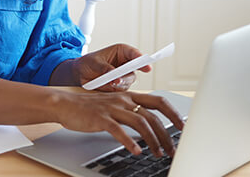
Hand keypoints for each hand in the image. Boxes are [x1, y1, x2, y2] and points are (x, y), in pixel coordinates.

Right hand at [55, 90, 183, 156]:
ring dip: (152, 140)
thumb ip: (131, 112)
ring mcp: (112, 108)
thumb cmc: (91, 108)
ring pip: (140, 123)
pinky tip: (136, 151)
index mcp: (129, 96)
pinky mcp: (101, 118)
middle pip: (152, 115)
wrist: (66, 104)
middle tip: (172, 149)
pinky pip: (119, 130)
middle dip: (166, 133)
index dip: (173, 113)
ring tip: (158, 153)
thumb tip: (150, 127)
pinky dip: (129, 142)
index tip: (183, 126)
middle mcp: (124, 100)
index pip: (158, 100)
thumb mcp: (115, 106)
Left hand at [75, 44, 151, 90]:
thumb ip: (105, 69)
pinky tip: (106, 87)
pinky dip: (114, 90)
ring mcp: (123, 75)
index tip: (146, 66)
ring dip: (119, 84)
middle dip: (127, 75)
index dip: (141, 60)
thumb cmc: (87, 63)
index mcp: (122, 52)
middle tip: (119, 80)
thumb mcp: (94, 63)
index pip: (135, 54)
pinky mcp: (119, 86)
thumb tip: (115, 78)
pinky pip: (121, 90)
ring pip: (128, 82)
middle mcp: (125, 63)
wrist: (79, 74)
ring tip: (108, 83)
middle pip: (135, 70)